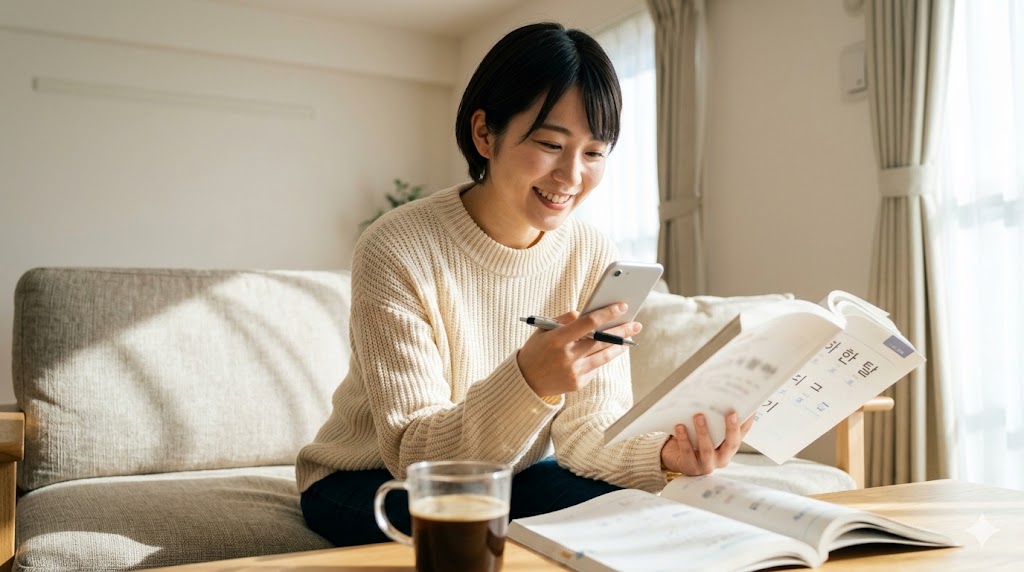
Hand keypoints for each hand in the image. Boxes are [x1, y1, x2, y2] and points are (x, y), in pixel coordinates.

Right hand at [517, 304, 641, 397]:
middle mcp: (567, 357)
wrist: (526, 382)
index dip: (607, 314)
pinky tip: (608, 351)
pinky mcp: (578, 383)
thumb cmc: (536, 350)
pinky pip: (595, 367)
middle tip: (636, 324)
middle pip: (601, 341)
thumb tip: (585, 314)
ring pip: (604, 356)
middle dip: (621, 331)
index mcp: (557, 339)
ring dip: (619, 346)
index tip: (622, 306)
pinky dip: (601, 358)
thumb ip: (563, 320)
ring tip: (630, 339)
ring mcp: (574, 372)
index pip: (588, 323)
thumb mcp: (542, 330)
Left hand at [660, 412, 753, 475]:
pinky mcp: (690, 467)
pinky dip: (684, 438)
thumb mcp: (708, 432)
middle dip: (732, 429)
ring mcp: (706, 465)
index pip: (741, 435)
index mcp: (728, 448)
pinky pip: (687, 452)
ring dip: (704, 432)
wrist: (674, 458)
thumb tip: (721, 397)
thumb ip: (715, 421)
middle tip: (731, 413)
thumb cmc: (693, 441)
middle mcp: (721, 459)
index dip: (748, 424)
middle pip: (731, 445)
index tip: (752, 409)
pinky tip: (680, 426)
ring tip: (699, 416)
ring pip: (707, 449)